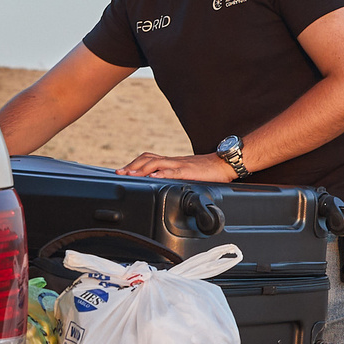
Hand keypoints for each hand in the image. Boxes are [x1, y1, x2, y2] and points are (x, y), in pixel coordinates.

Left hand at [117, 151, 234, 182]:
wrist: (224, 163)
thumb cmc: (207, 170)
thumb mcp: (186, 173)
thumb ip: (174, 177)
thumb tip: (162, 185)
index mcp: (171, 162)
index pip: (148, 159)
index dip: (134, 164)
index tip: (121, 171)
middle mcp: (172, 161)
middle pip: (147, 159)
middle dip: (132, 166)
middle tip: (119, 173)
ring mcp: (180, 165)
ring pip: (156, 163)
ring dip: (141, 169)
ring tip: (130, 174)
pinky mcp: (188, 171)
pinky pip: (173, 171)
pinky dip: (161, 174)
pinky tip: (153, 177)